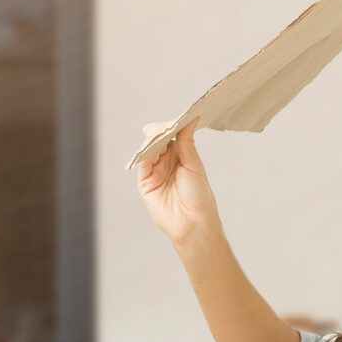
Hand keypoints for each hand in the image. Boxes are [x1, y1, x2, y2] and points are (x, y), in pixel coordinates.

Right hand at [135, 123, 220, 252]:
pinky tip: (151, 148)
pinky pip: (142, 164)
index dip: (171, 126)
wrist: (193, 222)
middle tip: (164, 128)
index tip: (176, 120)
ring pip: (149, 150)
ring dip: (152, 142)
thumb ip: (187, 142)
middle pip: (158, 140)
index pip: (172, 135)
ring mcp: (155, 172)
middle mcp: (167, 162)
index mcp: (181, 156)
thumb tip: (190, 119)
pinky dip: (145, 154)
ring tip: (158, 137)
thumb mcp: (194, 164)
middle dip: (160, 132)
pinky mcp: (145, 182)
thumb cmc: (199, 196)